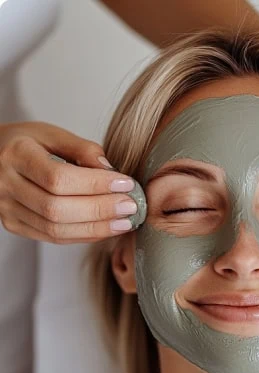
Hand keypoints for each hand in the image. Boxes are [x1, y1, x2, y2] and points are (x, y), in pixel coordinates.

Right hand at [0, 122, 137, 242]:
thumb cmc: (28, 143)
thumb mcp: (52, 134)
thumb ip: (83, 150)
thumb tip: (112, 171)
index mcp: (16, 155)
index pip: (59, 178)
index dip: (96, 184)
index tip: (126, 184)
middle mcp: (5, 185)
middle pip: (57, 209)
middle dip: (100, 210)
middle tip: (131, 206)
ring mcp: (7, 209)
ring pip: (56, 230)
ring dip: (97, 228)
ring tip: (125, 221)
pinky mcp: (15, 225)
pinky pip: (54, 238)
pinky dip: (84, 235)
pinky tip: (107, 228)